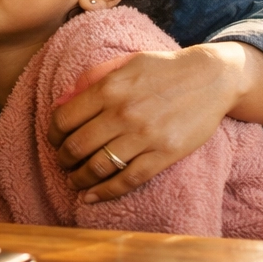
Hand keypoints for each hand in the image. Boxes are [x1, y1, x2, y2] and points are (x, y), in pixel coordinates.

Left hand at [47, 45, 243, 202]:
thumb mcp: (123, 64)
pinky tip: (92, 197)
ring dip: (80, 178)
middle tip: (63, 162)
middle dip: (63, 159)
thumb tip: (62, 101)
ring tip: (74, 181)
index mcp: (108, 89)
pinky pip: (128, 179)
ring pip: (99, 166)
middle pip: (77, 145)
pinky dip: (106, 192)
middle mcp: (122, 113)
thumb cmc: (161, 69)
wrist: (210, 77)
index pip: (64, 118)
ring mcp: (144, 136)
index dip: (53, 134)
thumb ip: (91, 80)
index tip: (54, 140)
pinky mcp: (164, 154)